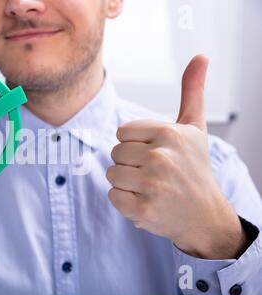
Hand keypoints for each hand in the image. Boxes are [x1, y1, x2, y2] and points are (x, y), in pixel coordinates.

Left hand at [106, 55, 248, 258]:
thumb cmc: (194, 168)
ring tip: (151, 187)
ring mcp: (152, 185)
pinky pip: (113, 196)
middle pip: (115, 153)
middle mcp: (161, 158)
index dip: (135, 144)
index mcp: (169, 133)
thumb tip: (200, 56)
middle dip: (131, 163)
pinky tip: (147, 202)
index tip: (155, 153)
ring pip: (112, 174)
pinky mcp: (143, 210)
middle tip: (155, 173)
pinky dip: (126, 202)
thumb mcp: (195, 127)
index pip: (122, 132)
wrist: (204, 215)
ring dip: (127, 182)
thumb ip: (192, 91)